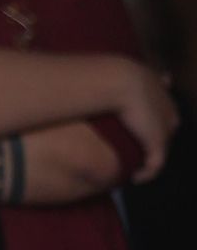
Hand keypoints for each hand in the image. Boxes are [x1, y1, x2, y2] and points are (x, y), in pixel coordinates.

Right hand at [112, 59, 178, 182]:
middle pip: (166, 129)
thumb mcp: (113, 71)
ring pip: (162, 148)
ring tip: (133, 166)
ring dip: (148, 158)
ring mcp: (165, 127)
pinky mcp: (158, 142)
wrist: (118, 80)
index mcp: (161, 91)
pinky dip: (147, 173)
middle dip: (153, 140)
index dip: (153, 119)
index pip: (163, 110)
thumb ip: (109, 75)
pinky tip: (135, 178)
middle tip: (135, 150)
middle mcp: (169, 110)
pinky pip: (156, 164)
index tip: (138, 126)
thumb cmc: (110, 73)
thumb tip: (81, 80)